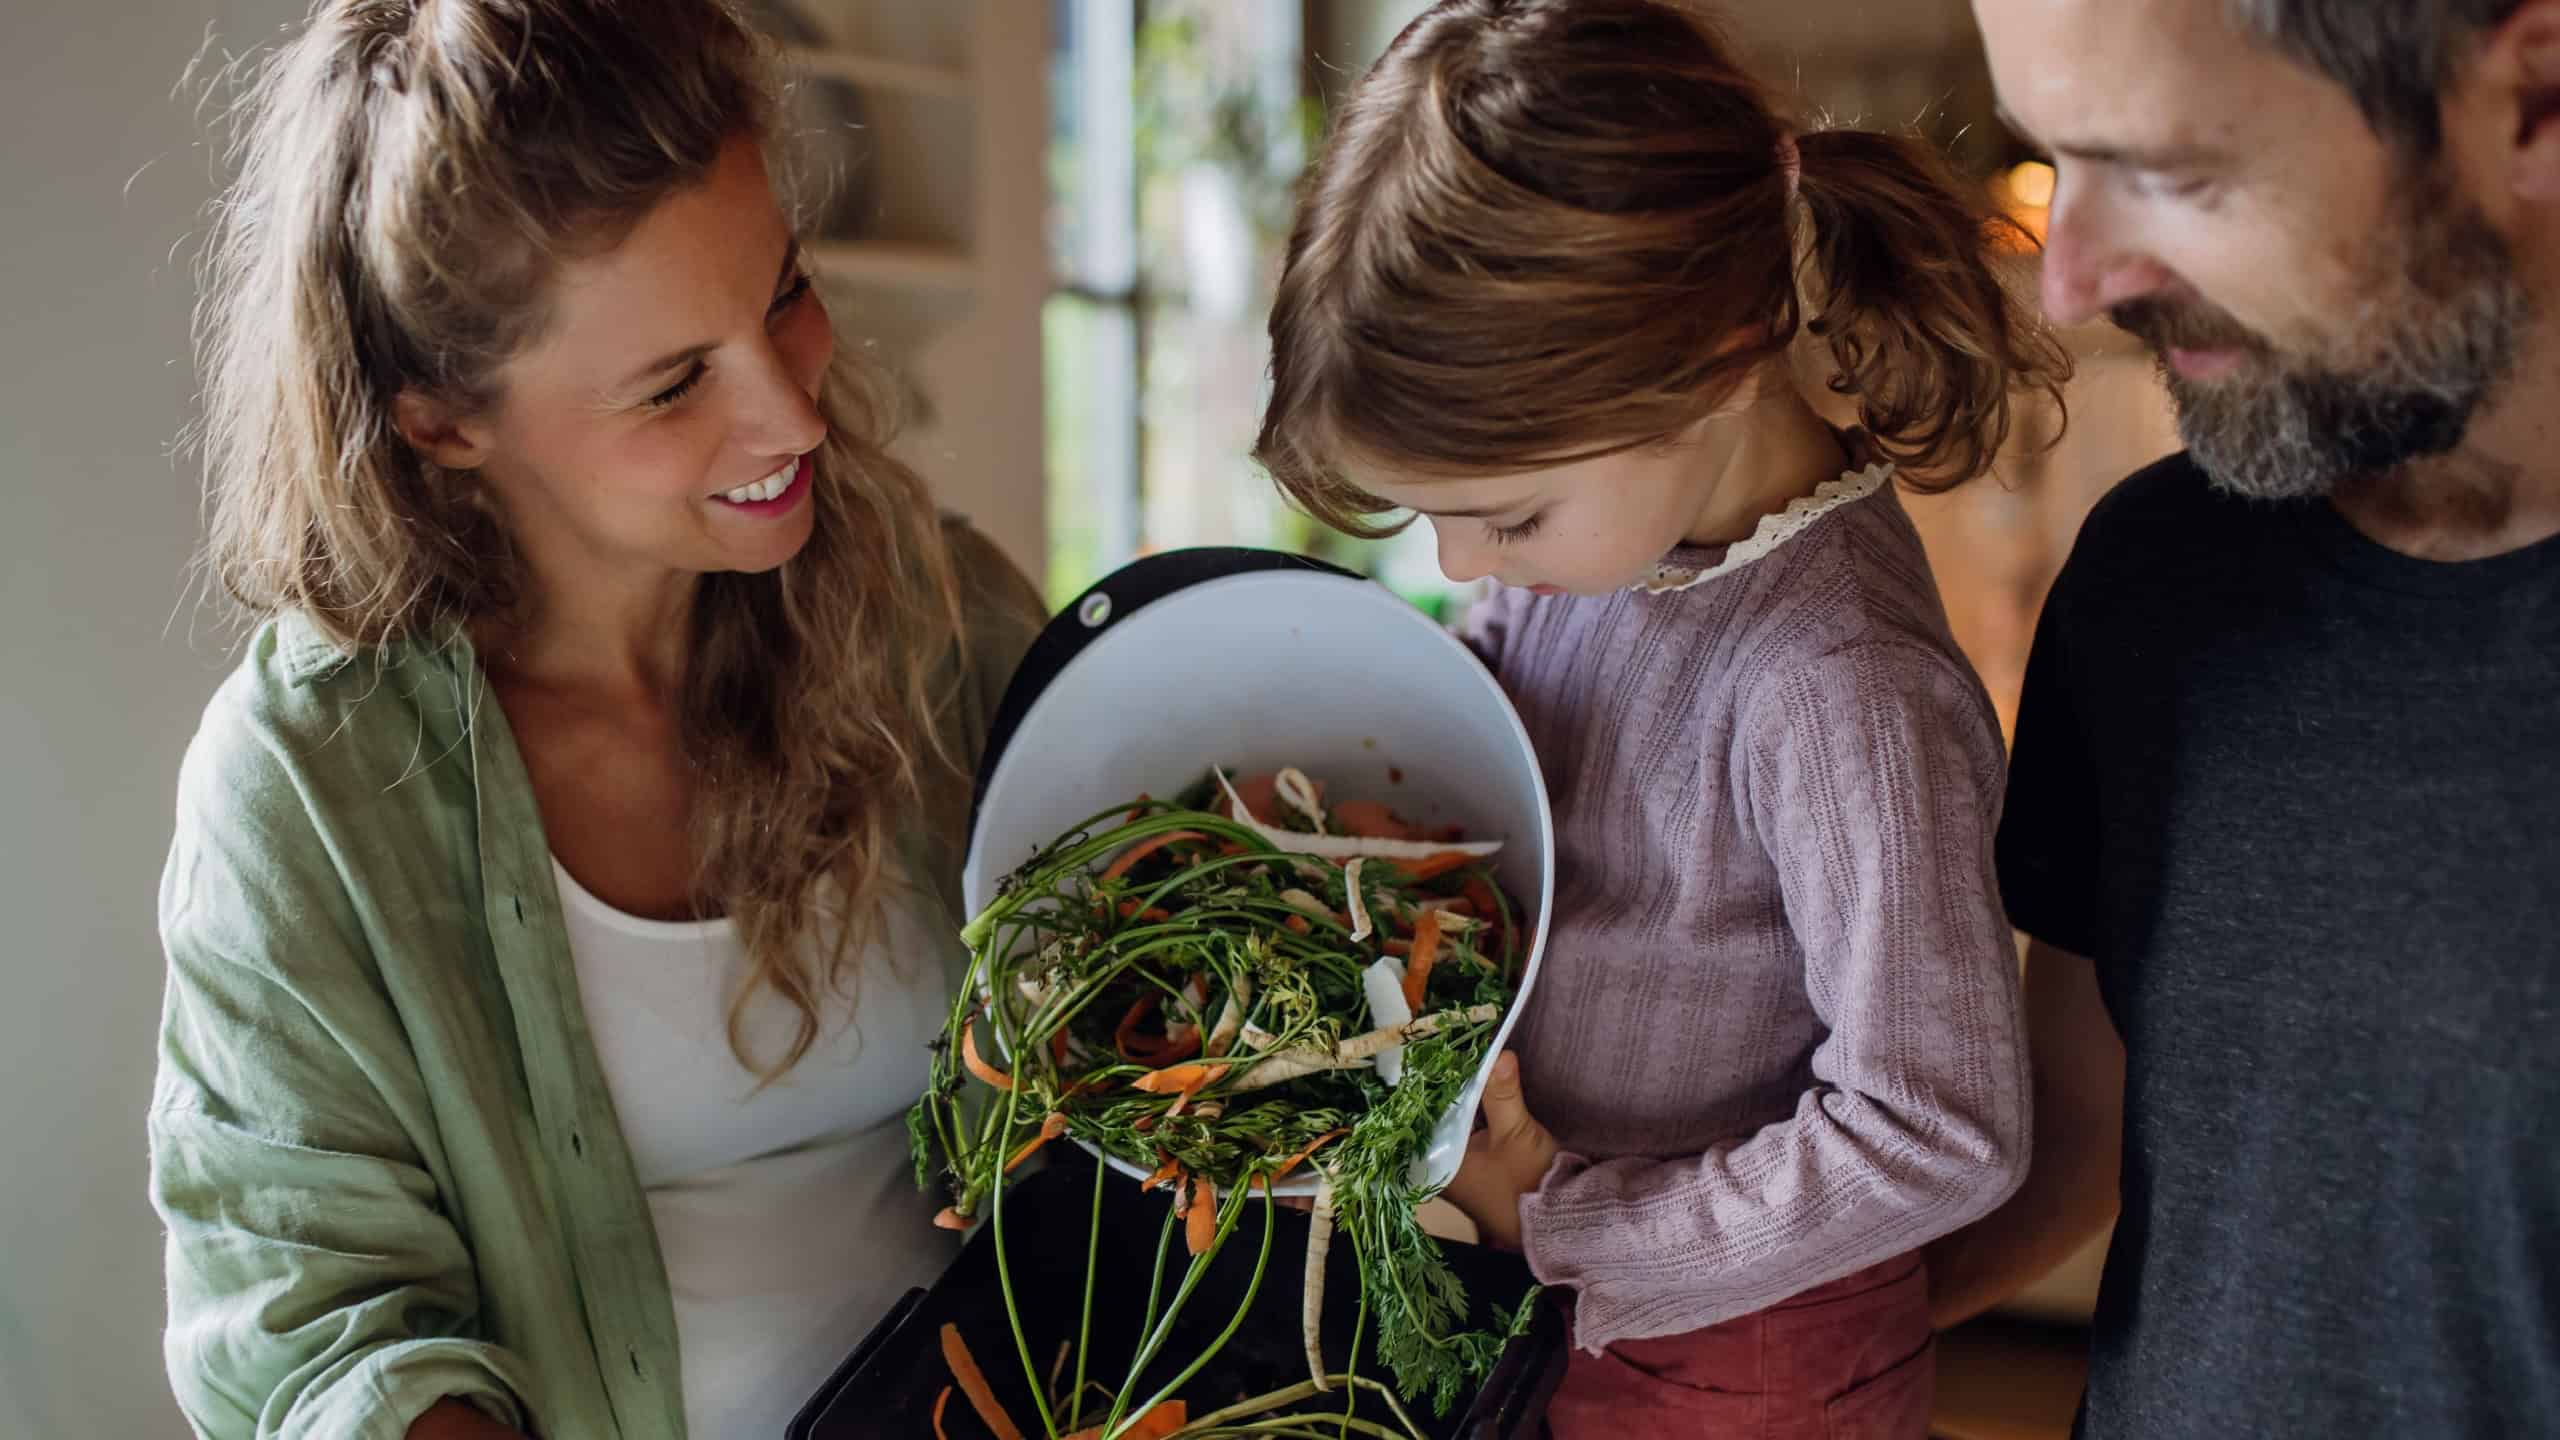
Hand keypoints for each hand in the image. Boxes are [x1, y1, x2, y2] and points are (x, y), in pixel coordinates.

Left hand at [1438, 1052, 1556, 1251]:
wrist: (1558, 1223)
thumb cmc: (1528, 1184)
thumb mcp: (1515, 1133)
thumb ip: (1502, 1094)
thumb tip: (1499, 1054)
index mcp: (1437, 1162)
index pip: (1423, 1113)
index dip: (1434, 1081)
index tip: (1445, 1051)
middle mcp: (1441, 1167)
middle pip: (1438, 1117)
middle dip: (1451, 1087)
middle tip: (1461, 1049)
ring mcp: (1460, 1171)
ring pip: (1454, 1124)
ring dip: (1465, 1100)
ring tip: (1474, 1061)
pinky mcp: (1478, 1171)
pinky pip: (1468, 1134)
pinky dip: (1475, 1115)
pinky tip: (1484, 1091)